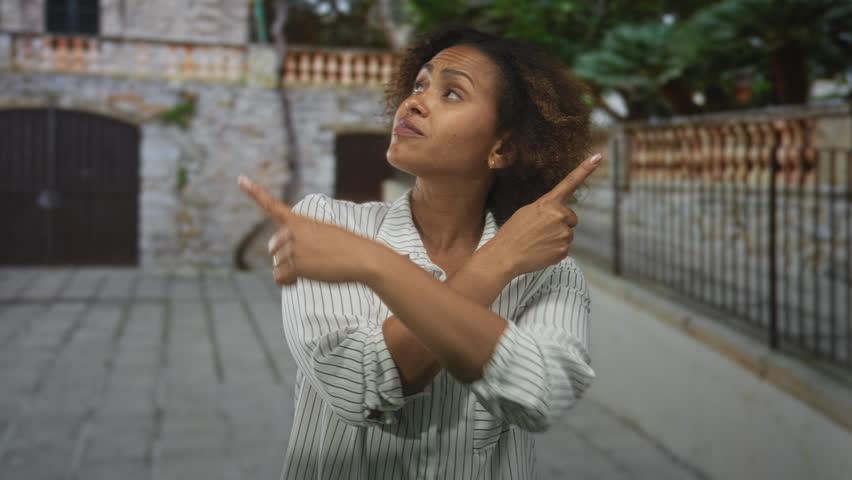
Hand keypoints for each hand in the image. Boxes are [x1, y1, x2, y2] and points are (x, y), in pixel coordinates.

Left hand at [238, 176, 375, 285]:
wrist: (363, 258)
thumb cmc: (348, 248)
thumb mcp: (326, 233)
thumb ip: (304, 240)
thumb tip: (284, 268)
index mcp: (301, 220)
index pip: (273, 205)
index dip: (255, 192)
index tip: (241, 179)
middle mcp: (294, 231)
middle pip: (273, 247)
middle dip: (284, 257)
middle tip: (307, 261)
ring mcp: (295, 248)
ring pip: (277, 264)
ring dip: (289, 271)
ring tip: (312, 269)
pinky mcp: (297, 265)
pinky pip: (279, 277)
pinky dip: (287, 282)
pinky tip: (300, 280)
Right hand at [484, 153, 601, 276]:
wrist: (505, 256)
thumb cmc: (513, 232)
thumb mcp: (527, 212)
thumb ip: (547, 209)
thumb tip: (560, 216)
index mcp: (548, 203)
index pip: (569, 182)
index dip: (585, 169)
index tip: (597, 157)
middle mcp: (560, 216)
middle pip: (571, 218)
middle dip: (561, 223)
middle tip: (540, 231)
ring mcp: (563, 234)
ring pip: (567, 234)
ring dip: (556, 237)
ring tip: (538, 241)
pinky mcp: (564, 250)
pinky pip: (564, 248)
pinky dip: (554, 250)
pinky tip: (541, 251)